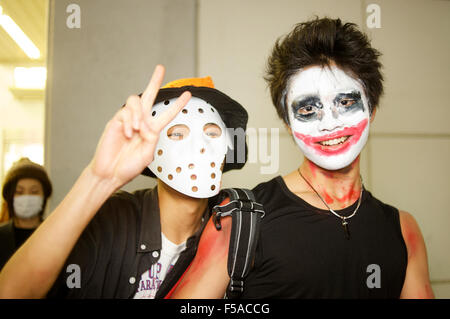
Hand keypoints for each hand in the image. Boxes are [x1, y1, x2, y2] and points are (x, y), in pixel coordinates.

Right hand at [89, 65, 190, 187]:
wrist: (109, 173)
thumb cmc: (128, 167)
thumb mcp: (147, 155)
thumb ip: (151, 139)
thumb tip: (147, 126)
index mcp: (151, 131)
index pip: (166, 114)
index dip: (177, 104)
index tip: (188, 94)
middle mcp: (140, 122)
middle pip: (148, 96)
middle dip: (154, 81)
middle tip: (160, 68)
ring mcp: (127, 120)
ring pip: (135, 102)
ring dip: (138, 115)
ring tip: (136, 131)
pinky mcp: (115, 121)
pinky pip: (124, 112)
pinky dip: (128, 122)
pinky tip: (127, 134)